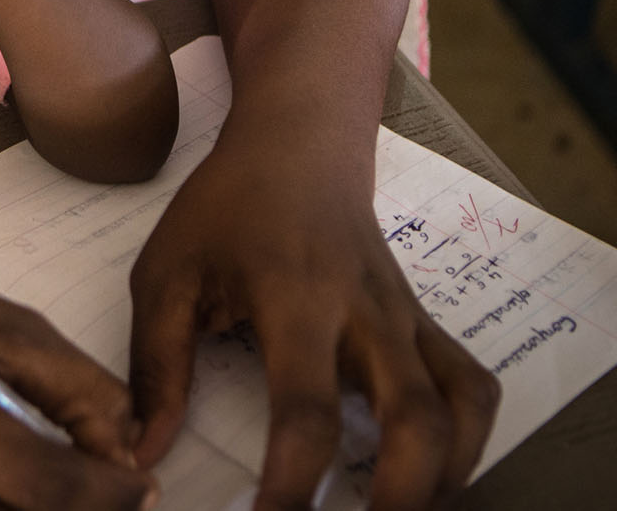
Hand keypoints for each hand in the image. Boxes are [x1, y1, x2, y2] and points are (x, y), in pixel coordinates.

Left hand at [126, 127, 498, 510]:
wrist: (300, 140)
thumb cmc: (228, 206)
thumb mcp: (167, 271)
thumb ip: (155, 366)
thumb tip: (144, 452)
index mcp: (295, 299)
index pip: (307, 411)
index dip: (293, 484)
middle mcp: (365, 313)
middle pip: (414, 420)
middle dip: (398, 499)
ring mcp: (406, 317)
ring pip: (460, 407)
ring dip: (444, 478)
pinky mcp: (424, 322)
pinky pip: (472, 386)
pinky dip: (468, 442)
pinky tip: (434, 479)